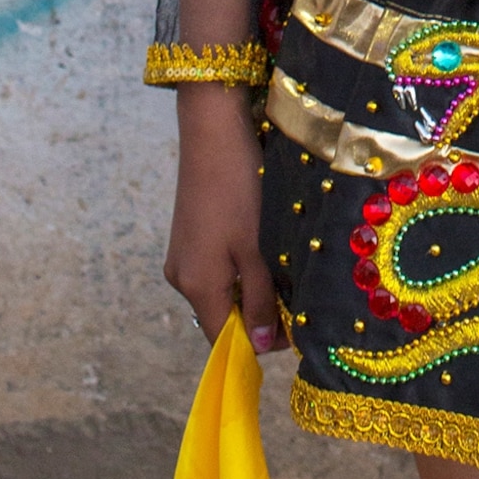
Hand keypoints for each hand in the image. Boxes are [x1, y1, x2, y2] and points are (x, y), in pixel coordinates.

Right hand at [164, 85, 283, 350]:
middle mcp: (182, 277)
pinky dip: (239, 270)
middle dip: (257, 316)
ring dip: (250, 291)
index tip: (294, 332)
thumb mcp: (256, 248)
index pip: (224, 339)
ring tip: (283, 272)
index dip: (259, 343)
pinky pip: (215, 270)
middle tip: (296, 300)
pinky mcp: (188, 237)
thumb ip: (258, 299)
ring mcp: (182, 256)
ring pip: (220, 292)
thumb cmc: (238, 188)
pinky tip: (262, 250)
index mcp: (196, 286)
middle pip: (221, 316)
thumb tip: (264, 347)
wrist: (213, 130)